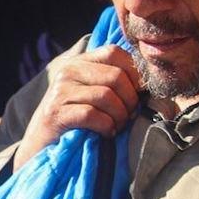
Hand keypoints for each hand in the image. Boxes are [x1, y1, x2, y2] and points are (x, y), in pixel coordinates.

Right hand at [11, 47, 142, 171]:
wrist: (41, 146)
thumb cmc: (76, 121)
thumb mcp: (94, 95)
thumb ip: (116, 84)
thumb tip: (157, 87)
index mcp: (80, 62)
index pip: (115, 52)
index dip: (135, 73)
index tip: (140, 94)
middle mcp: (68, 71)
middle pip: (116, 76)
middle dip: (130, 100)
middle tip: (128, 116)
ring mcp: (60, 91)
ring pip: (106, 96)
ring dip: (119, 116)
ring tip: (117, 126)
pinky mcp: (55, 113)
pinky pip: (93, 115)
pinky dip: (106, 127)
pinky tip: (106, 134)